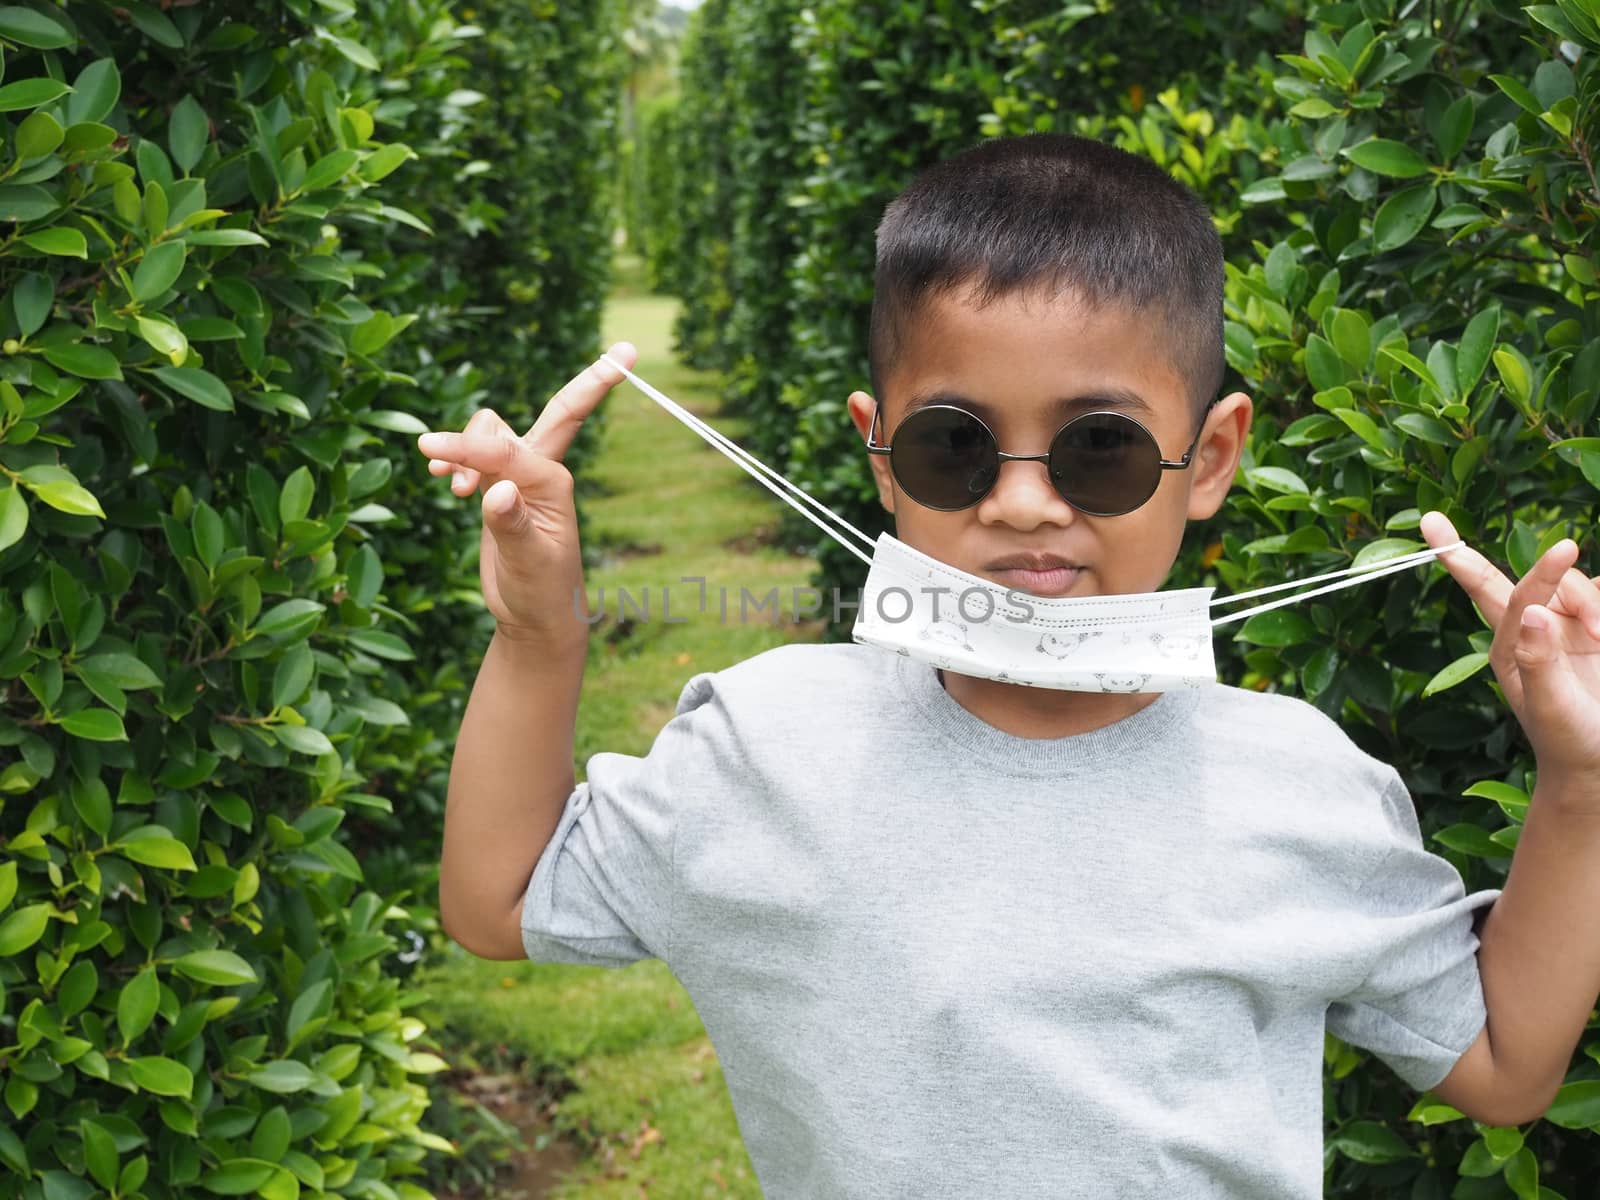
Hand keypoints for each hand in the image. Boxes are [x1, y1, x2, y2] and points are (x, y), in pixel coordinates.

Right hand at [416, 342, 636, 638]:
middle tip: (628, 350)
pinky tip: (448, 481)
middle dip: (593, 381)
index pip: (507, 449)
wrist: (537, 617)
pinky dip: (460, 455)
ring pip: (495, 429)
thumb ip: (511, 524)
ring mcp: (524, 476)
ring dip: (466, 444)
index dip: (468, 446)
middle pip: (562, 410)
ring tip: (450, 483)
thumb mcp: (528, 563)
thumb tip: (497, 489)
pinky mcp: (504, 486)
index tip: (429, 448)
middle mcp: (544, 471)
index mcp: (554, 484)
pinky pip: (481, 451)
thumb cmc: (541, 592)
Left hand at [1421, 510, 1599, 780]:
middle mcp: (1533, 625)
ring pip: (1583, 584)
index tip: (1432, 521)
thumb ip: (1540, 660)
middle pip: (1543, 579)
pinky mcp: (1597, 627)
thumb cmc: (1569, 740)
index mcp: (1507, 642)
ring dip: (1595, 606)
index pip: (1481, 586)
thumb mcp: (1551, 706)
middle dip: (1558, 579)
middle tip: (1582, 594)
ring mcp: (1568, 624)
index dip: (1454, 553)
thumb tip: (1530, 612)